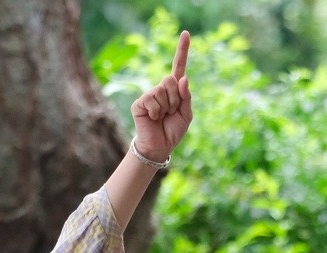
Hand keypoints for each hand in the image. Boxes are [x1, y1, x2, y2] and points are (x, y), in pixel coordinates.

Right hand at [130, 31, 191, 162]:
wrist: (160, 146)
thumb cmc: (173, 130)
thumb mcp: (186, 114)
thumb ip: (186, 97)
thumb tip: (183, 78)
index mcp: (174, 90)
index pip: (178, 66)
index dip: (182, 50)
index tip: (186, 33)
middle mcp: (161, 88)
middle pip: (171, 79)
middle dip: (176, 98)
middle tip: (171, 111)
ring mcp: (149, 94)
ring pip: (162, 90)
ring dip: (167, 106)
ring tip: (162, 116)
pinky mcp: (140, 102)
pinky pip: (152, 99)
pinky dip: (157, 111)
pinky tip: (153, 118)